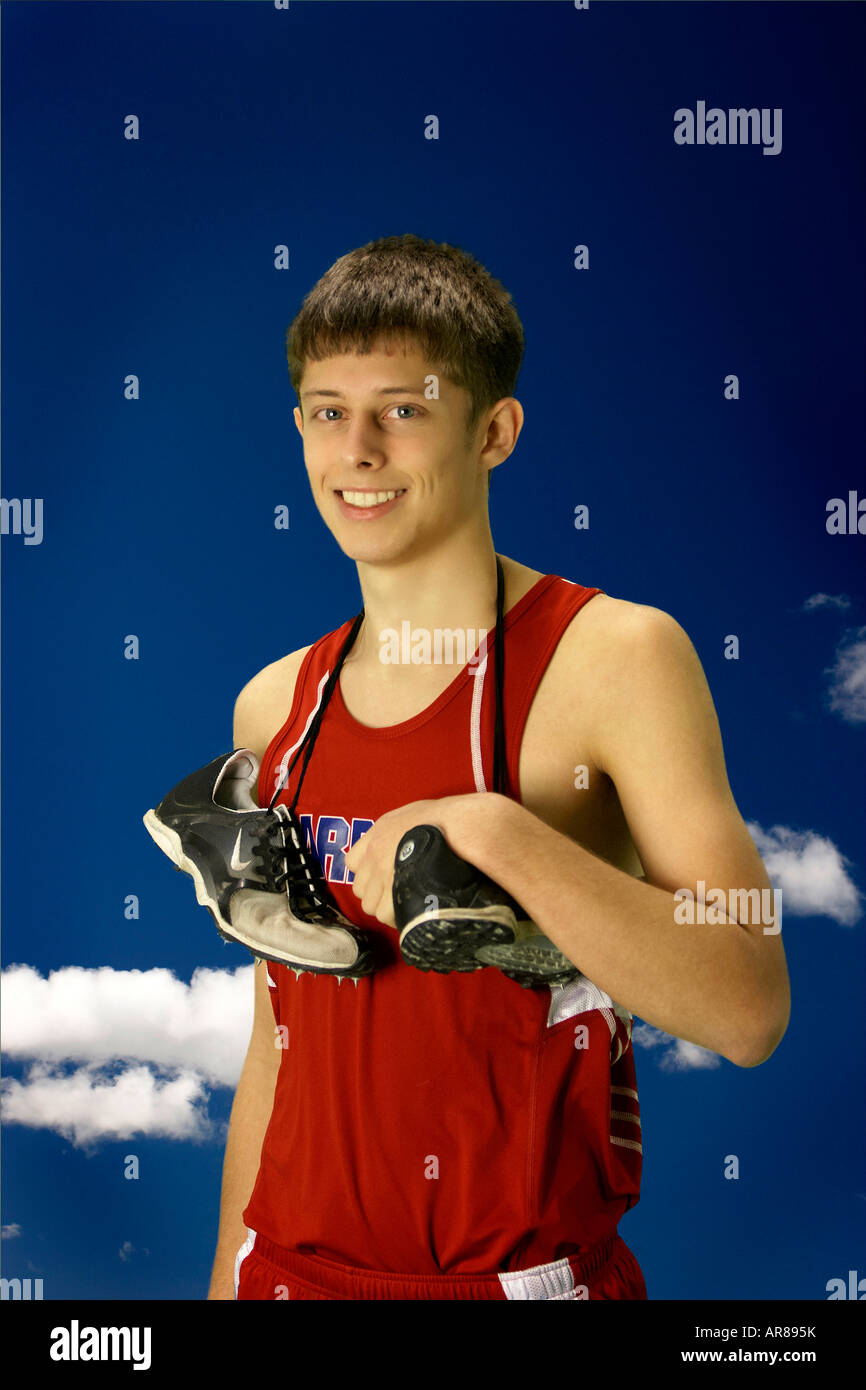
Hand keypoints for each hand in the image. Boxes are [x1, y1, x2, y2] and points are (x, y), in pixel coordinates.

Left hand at [343, 793, 495, 928]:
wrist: (459, 827)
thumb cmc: (443, 819)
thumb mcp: (412, 813)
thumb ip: (397, 828)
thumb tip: (399, 839)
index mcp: (376, 835)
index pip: (352, 862)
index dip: (367, 874)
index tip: (383, 877)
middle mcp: (374, 856)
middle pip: (360, 889)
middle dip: (377, 894)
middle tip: (398, 893)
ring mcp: (383, 875)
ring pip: (371, 906)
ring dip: (387, 908)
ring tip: (408, 902)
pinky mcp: (396, 892)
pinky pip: (386, 915)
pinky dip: (398, 917)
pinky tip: (414, 910)